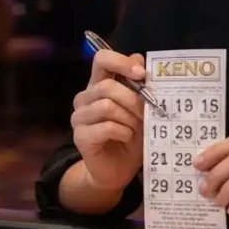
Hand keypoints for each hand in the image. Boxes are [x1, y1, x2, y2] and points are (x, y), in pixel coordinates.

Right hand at [70, 49, 146, 191]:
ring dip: (130, 119)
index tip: (141, 73)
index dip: (120, 62)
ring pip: (107, 106)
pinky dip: (124, 132)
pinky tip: (127, 138)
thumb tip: (139, 57)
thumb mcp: (140, 110)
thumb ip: (138, 86)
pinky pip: (107, 127)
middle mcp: (85, 98)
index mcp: (98, 85)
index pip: (101, 59)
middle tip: (149, 113)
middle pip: (108, 87)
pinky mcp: (80, 136)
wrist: (117, 170)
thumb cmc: (129, 137)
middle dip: (134, 100)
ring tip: (137, 129)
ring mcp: (79, 117)